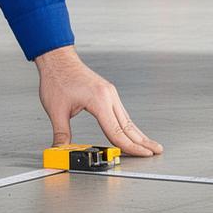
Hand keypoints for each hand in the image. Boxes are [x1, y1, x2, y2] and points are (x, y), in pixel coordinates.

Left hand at [34, 46, 161, 156]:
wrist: (57, 58)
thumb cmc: (57, 78)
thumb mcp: (56, 110)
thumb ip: (61, 133)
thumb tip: (60, 150)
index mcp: (99, 100)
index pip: (117, 131)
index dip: (130, 147)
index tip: (142, 154)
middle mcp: (108, 96)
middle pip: (128, 125)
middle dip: (143, 141)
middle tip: (156, 150)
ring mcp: (110, 94)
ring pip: (127, 119)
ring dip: (138, 134)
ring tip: (149, 144)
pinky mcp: (107, 93)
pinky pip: (121, 113)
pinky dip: (128, 125)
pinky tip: (132, 132)